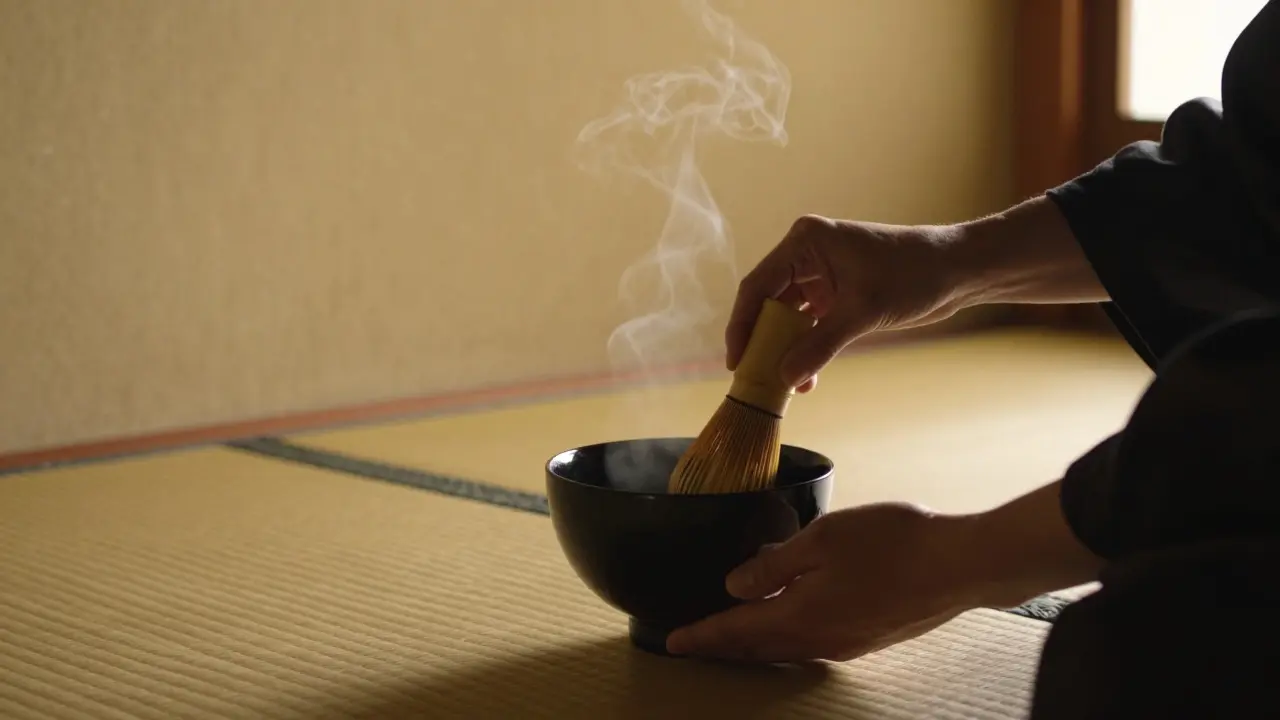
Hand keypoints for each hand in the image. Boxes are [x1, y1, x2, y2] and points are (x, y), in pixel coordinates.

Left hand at [665, 481, 1103, 662]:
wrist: (961, 565)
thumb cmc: (895, 542)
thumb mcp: (823, 539)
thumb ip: (775, 564)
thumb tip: (735, 585)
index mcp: (801, 615)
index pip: (736, 630)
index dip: (702, 635)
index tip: (672, 640)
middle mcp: (820, 640)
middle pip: (757, 648)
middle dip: (722, 646)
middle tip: (693, 642)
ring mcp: (847, 643)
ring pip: (785, 648)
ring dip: (753, 644)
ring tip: (731, 634)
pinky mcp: (869, 637)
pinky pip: (812, 644)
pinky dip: (786, 638)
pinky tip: (788, 621)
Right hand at [727, 215, 965, 390]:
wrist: (959, 270)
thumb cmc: (914, 274)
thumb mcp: (863, 312)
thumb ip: (820, 346)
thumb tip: (785, 379)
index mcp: (805, 242)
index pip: (757, 286)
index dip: (742, 326)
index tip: (736, 361)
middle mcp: (807, 254)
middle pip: (768, 303)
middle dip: (763, 342)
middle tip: (754, 378)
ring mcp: (821, 274)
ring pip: (787, 317)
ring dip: (786, 350)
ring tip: (782, 384)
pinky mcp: (837, 292)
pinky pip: (809, 324)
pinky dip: (807, 348)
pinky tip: (807, 378)